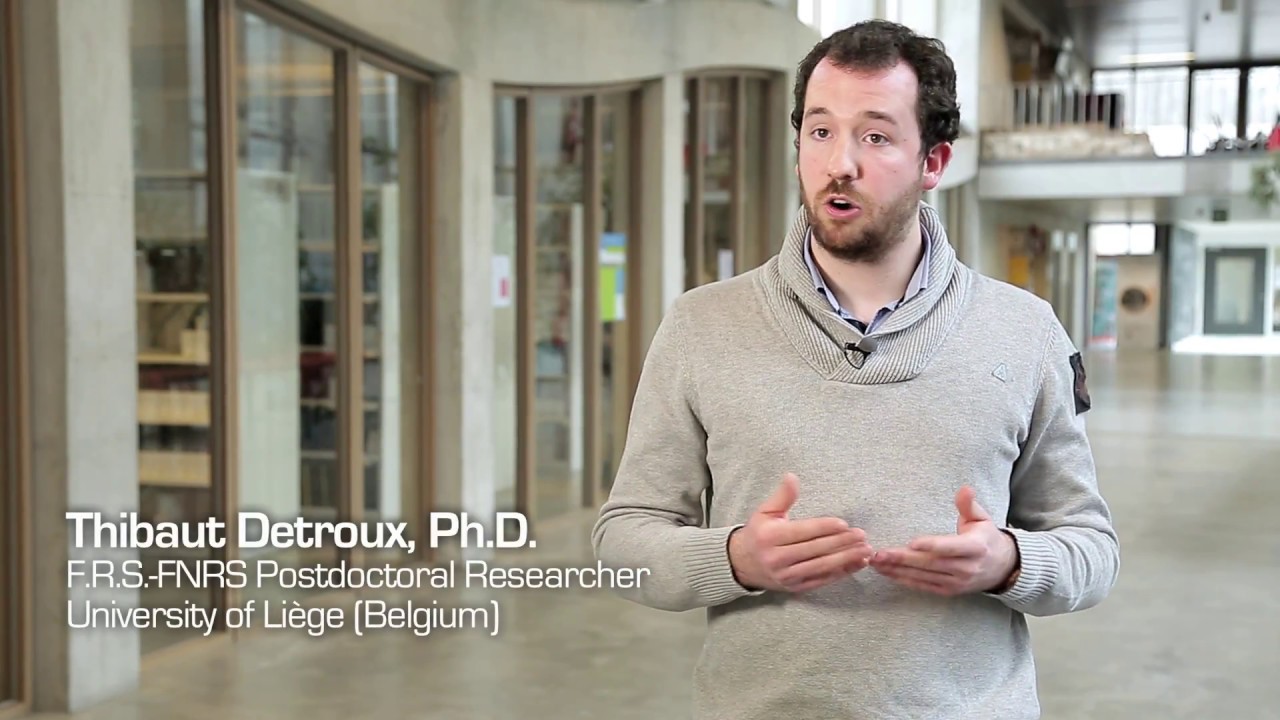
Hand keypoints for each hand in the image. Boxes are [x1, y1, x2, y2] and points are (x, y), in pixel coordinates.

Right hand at [729, 473, 872, 592]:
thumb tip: (792, 477)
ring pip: (821, 566)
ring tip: (865, 550)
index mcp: (770, 537)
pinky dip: (842, 573)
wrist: (742, 564)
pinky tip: (857, 564)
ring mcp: (787, 576)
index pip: (802, 532)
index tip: (844, 523)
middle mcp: (777, 558)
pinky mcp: (796, 588)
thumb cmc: (758, 534)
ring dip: (846, 558)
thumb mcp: (764, 512)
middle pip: (815, 550)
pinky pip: (822, 580)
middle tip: (862, 535)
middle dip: (841, 542)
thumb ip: (782, 496)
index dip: (824, 528)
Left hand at [869, 486, 1018, 596]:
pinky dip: (904, 580)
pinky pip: (923, 586)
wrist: (1002, 568)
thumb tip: (964, 489)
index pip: (952, 547)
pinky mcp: (948, 591)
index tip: (912, 542)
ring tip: (876, 562)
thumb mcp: (982, 519)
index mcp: (976, 548)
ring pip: (924, 576)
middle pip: (931, 563)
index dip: (932, 545)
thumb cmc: (986, 539)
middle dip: (903, 559)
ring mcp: (957, 582)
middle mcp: (967, 568)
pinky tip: (887, 572)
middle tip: (879, 553)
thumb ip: (969, 505)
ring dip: (897, 570)